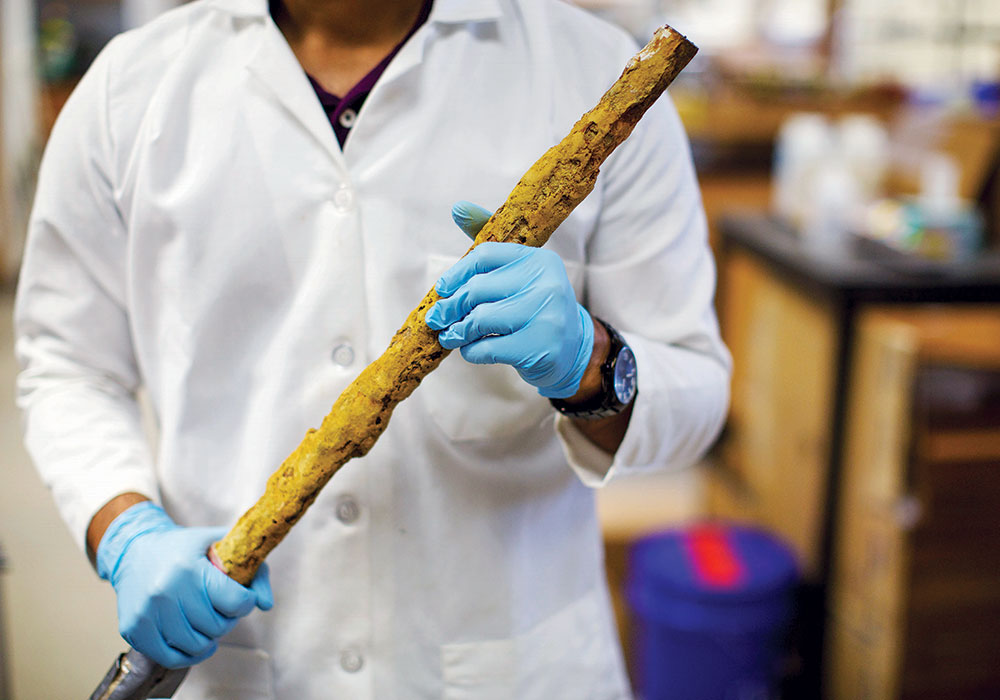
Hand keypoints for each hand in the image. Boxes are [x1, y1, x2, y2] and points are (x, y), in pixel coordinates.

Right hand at [96, 501, 272, 668]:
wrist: (134, 550)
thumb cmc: (186, 549)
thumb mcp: (221, 545)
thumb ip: (254, 571)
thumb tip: (265, 605)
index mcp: (190, 568)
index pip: (236, 602)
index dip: (245, 602)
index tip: (240, 595)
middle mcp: (165, 591)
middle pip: (217, 627)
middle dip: (227, 619)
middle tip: (220, 606)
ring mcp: (147, 612)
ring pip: (196, 645)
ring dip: (209, 637)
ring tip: (207, 620)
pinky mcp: (133, 629)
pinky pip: (170, 658)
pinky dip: (189, 655)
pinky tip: (196, 640)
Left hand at [425, 201, 593, 398]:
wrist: (573, 349)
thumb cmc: (535, 307)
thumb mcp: (520, 275)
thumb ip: (490, 249)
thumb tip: (457, 207)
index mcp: (539, 260)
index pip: (485, 256)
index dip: (457, 273)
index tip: (442, 289)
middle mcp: (546, 284)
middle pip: (478, 289)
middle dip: (451, 306)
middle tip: (437, 319)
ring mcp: (545, 316)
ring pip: (480, 319)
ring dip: (458, 330)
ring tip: (451, 336)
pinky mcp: (539, 348)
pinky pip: (487, 348)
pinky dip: (470, 351)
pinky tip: (470, 349)